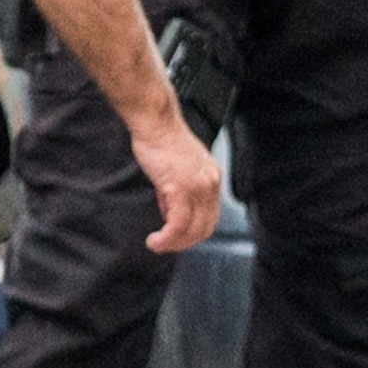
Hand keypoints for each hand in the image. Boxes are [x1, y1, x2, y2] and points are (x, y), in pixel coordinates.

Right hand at [130, 110, 223, 254]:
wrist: (156, 122)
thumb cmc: (161, 141)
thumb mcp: (178, 169)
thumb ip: (179, 193)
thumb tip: (170, 215)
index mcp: (213, 178)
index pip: (210, 217)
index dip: (193, 232)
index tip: (175, 237)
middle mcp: (211, 183)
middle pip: (205, 228)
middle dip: (184, 242)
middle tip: (164, 245)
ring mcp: (198, 187)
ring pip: (192, 230)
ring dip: (173, 244)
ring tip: (156, 244)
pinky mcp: (181, 189)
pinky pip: (177, 225)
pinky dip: (166, 239)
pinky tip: (154, 240)